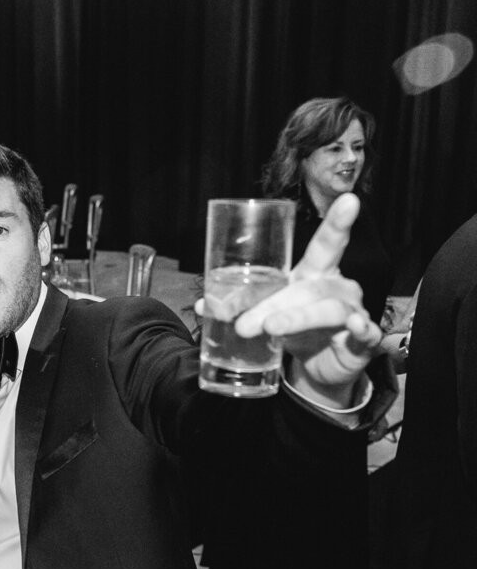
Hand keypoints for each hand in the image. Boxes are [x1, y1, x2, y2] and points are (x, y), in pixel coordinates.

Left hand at [234, 194, 380, 399]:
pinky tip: (354, 327)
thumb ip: (240, 305)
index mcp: (316, 274)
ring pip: (328, 310)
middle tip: (243, 324)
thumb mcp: (268, 314)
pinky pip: (364, 333)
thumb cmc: (295, 332)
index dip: (337, 223)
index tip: (348, 199)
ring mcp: (354, 312)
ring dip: (297, 318)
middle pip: (309, 288)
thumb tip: (203, 304)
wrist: (321, 369)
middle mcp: (338, 288)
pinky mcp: (363, 341)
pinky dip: (360, 330)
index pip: (326, 245)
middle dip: (274, 304)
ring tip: (271, 328)